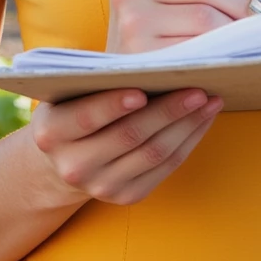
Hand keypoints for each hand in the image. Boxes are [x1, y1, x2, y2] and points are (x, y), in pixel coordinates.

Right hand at [29, 84, 223, 205]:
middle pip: (129, 136)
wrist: (65, 158)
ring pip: (154, 154)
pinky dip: (189, 140)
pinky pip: (167, 167)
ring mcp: (102, 187)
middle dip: (167, 111)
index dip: (114, 104)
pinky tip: (203, 119)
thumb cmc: (74, 107)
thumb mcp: (70, 92)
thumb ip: (98, 79)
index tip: (143, 89)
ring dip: (187, 125)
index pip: (86, 117)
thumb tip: (152, 62)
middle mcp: (74, 166)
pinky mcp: (128, 197)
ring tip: (209, 100)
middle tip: (196, 87)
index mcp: (51, 133)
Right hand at [106, 0, 260, 54]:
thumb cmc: (163, 22)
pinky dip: (220, 50)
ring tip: (243, 35)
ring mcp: (130, 18)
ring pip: (206, 16)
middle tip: (256, 17)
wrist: (132, 74)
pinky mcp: (140, 52)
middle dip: (241, 1)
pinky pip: (198, 45)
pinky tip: (224, 52)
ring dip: (234, 28)